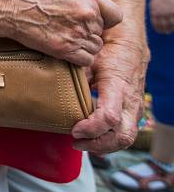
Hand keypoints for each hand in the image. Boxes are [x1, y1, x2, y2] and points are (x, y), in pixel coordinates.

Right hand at [4, 0, 122, 66]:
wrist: (13, 10)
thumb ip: (86, 0)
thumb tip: (100, 11)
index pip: (116, 16)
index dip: (106, 21)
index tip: (95, 23)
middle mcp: (87, 15)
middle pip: (101, 34)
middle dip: (89, 34)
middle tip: (70, 30)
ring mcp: (77, 33)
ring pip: (95, 48)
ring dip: (83, 47)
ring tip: (66, 39)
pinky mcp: (66, 49)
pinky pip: (86, 60)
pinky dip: (78, 58)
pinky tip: (66, 50)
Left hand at [72, 38, 147, 152]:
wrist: (130, 46)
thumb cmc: (107, 51)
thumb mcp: (89, 59)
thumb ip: (77, 75)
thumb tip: (55, 87)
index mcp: (118, 88)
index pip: (109, 118)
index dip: (90, 128)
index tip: (73, 130)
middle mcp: (131, 102)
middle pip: (123, 136)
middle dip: (98, 145)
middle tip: (75, 141)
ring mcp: (135, 109)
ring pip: (126, 138)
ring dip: (103, 145)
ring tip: (80, 142)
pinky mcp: (134, 112)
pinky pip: (125, 133)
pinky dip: (109, 139)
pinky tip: (91, 137)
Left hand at [150, 0, 173, 33]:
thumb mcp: (153, 5)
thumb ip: (154, 13)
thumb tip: (155, 22)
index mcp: (154, 13)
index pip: (157, 25)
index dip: (160, 30)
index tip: (162, 32)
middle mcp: (162, 13)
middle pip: (165, 25)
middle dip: (166, 30)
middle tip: (167, 32)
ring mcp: (169, 11)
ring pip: (172, 24)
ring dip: (172, 28)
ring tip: (172, 29)